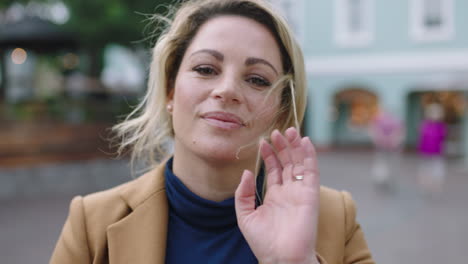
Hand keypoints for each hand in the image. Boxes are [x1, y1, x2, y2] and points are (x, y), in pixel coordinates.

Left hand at [235, 127, 319, 263]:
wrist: (281, 257)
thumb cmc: (263, 242)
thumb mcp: (245, 216)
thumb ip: (243, 193)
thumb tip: (246, 172)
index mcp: (274, 196)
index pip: (274, 170)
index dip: (269, 155)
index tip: (263, 142)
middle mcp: (289, 192)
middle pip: (287, 163)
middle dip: (282, 147)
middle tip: (277, 131)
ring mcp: (300, 192)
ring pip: (299, 163)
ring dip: (295, 147)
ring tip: (290, 131)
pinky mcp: (311, 194)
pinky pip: (311, 171)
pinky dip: (309, 156)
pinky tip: (305, 142)